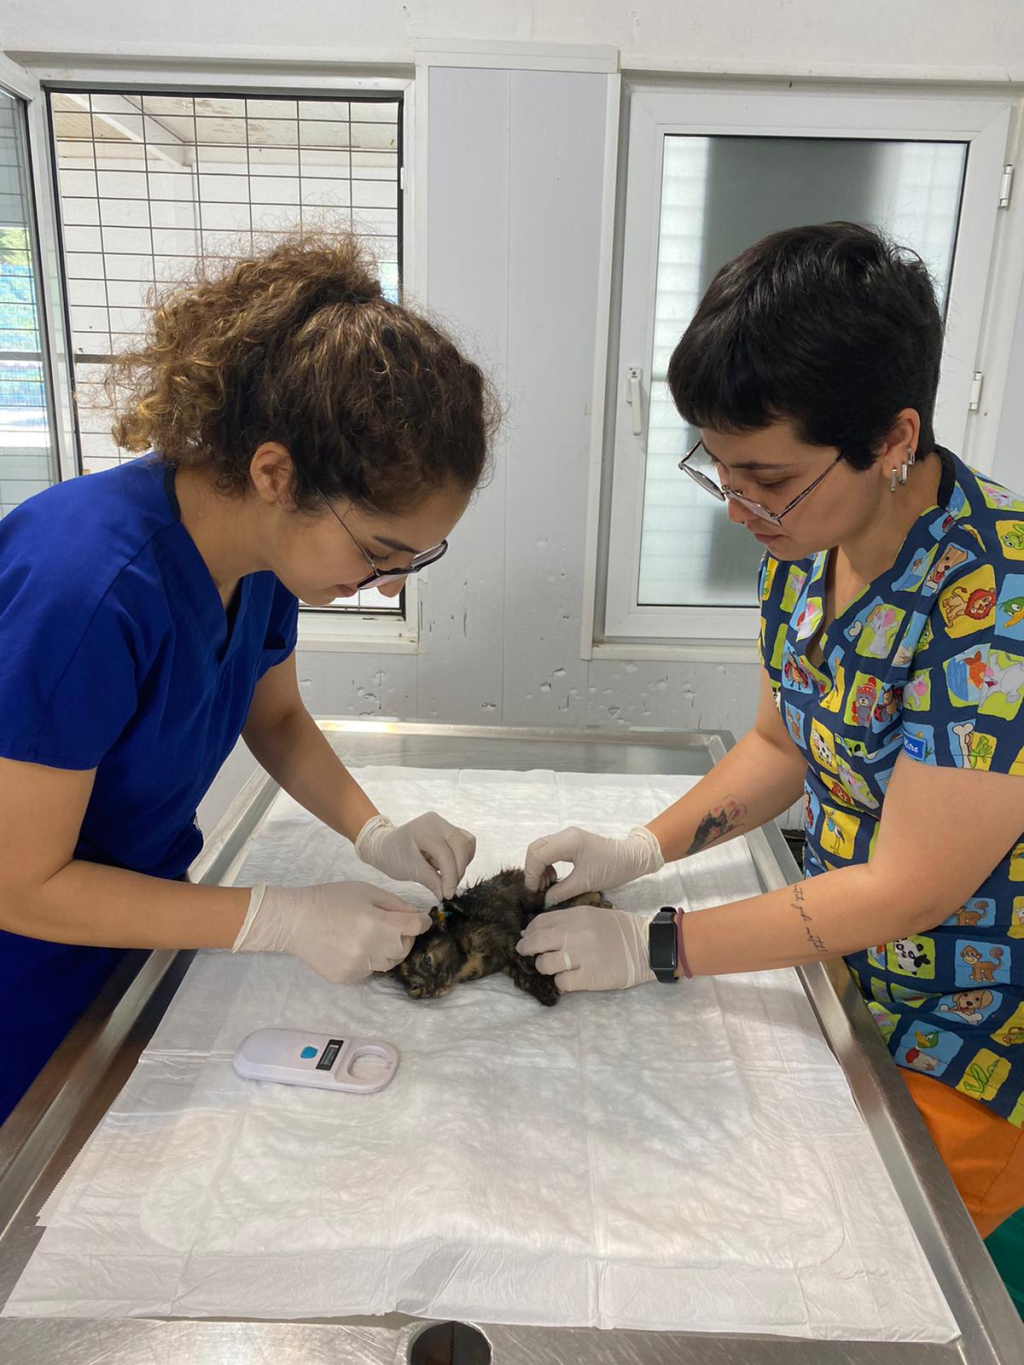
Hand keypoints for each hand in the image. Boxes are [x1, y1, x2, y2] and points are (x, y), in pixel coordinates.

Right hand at [233, 882, 429, 983]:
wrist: (295, 920)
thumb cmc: (332, 899)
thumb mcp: (366, 891)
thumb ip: (396, 904)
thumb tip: (417, 916)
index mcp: (379, 924)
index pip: (416, 927)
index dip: (422, 921)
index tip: (421, 920)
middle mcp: (372, 949)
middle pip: (405, 948)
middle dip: (403, 936)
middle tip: (389, 925)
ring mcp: (359, 967)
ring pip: (387, 963)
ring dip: (386, 950)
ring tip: (368, 935)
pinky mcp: (347, 978)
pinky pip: (367, 971)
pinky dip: (366, 960)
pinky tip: (350, 946)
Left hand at [355, 811, 476, 898]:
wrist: (384, 846)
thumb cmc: (392, 855)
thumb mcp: (410, 870)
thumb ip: (431, 881)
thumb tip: (447, 895)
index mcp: (425, 828)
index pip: (446, 854)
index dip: (450, 877)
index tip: (448, 895)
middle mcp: (438, 822)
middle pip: (462, 844)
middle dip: (458, 870)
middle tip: (449, 888)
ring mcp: (445, 825)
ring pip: (467, 843)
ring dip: (462, 864)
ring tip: (447, 877)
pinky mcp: (449, 832)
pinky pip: (465, 844)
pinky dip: (461, 859)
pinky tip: (448, 868)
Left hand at [516, 903, 657, 992]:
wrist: (648, 947)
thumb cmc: (620, 930)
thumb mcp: (593, 915)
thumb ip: (567, 921)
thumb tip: (534, 931)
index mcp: (577, 915)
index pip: (540, 922)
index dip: (529, 932)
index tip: (527, 939)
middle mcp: (576, 933)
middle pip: (536, 942)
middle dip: (526, 950)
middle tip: (526, 954)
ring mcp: (582, 956)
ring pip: (544, 964)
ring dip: (546, 967)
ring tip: (556, 968)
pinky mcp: (590, 977)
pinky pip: (561, 982)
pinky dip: (562, 982)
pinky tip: (570, 979)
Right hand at [524, 825, 663, 906]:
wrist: (631, 858)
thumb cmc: (611, 869)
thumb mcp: (585, 883)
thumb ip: (561, 892)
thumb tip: (543, 901)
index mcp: (568, 842)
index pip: (538, 855)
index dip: (532, 875)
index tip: (533, 892)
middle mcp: (564, 835)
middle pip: (535, 848)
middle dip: (532, 869)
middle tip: (536, 889)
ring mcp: (567, 836)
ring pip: (541, 848)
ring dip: (538, 867)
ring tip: (545, 885)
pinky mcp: (570, 842)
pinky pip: (550, 850)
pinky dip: (546, 864)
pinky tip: (553, 878)